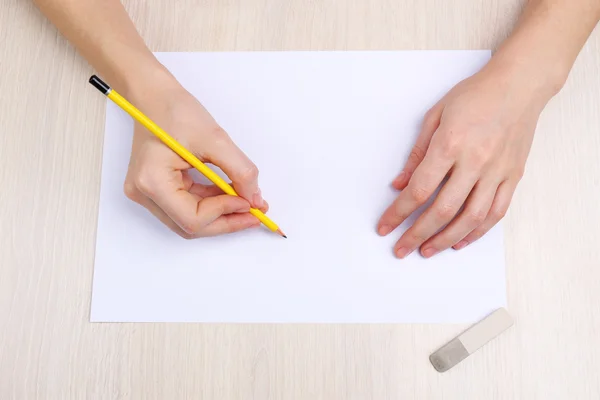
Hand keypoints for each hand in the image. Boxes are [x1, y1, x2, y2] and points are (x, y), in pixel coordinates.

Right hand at [123, 78, 266, 237]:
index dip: (225, 214)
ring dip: (220, 214)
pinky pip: (187, 206)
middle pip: (191, 226)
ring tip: (246, 202)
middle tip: (255, 212)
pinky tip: (230, 194)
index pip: (193, 219)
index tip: (249, 201)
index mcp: (152, 181)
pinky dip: (211, 204)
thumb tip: (254, 199)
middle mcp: (144, 193)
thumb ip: (240, 171)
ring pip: (190, 220)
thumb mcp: (215, 139)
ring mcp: (146, 193)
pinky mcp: (155, 189)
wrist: (153, 95)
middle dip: (226, 220)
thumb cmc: (175, 110)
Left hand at [377, 64, 548, 257]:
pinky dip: (477, 231)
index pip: (419, 189)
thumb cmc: (475, 96)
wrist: (519, 85)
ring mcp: (497, 171)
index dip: (398, 213)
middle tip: (400, 249)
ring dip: (445, 239)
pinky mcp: (513, 176)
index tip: (385, 227)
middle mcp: (475, 162)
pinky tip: (460, 240)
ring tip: (427, 251)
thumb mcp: (435, 115)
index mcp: (450, 144)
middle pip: (442, 210)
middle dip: (417, 234)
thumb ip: (417, 153)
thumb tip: (399, 185)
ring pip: (470, 218)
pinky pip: (496, 213)